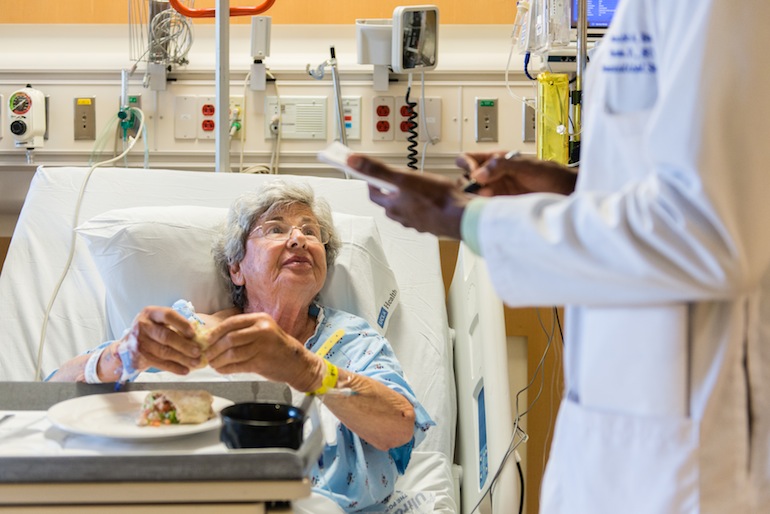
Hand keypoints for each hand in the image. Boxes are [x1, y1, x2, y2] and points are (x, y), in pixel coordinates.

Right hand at [117, 306, 202, 374]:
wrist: (131, 341)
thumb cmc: (153, 327)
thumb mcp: (161, 320)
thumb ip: (176, 323)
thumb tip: (199, 333)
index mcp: (151, 313)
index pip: (168, 315)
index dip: (182, 324)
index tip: (193, 333)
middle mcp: (143, 326)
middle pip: (165, 336)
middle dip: (184, 345)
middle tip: (198, 351)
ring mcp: (140, 342)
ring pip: (163, 352)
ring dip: (181, 358)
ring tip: (195, 362)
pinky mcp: (140, 356)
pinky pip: (159, 363)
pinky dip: (174, 368)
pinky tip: (185, 370)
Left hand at [204, 312, 321, 391]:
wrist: (296, 363)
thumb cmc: (276, 347)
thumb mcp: (263, 331)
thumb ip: (243, 331)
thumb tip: (214, 338)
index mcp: (260, 319)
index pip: (231, 323)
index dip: (215, 332)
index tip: (206, 340)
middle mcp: (262, 330)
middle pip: (229, 338)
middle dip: (214, 348)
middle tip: (206, 355)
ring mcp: (262, 346)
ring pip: (232, 353)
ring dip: (218, 360)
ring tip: (212, 364)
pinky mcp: (261, 362)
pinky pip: (237, 366)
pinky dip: (226, 368)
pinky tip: (221, 370)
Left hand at [347, 154, 469, 238]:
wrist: (461, 217)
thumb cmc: (436, 199)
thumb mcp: (403, 177)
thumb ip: (377, 169)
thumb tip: (353, 161)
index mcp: (392, 206)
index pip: (373, 193)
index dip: (372, 180)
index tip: (373, 173)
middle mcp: (401, 216)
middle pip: (389, 200)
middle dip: (391, 188)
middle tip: (398, 176)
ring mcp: (416, 221)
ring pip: (406, 207)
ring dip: (407, 196)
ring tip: (417, 185)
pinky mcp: (429, 224)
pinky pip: (421, 212)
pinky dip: (423, 204)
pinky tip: (432, 197)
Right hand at [457, 151, 577, 196]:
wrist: (567, 194)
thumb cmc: (552, 175)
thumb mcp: (526, 166)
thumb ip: (502, 166)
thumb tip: (479, 173)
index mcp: (497, 160)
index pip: (470, 158)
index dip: (467, 163)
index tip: (473, 172)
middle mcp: (494, 175)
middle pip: (467, 178)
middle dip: (468, 184)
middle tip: (478, 189)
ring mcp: (496, 191)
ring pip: (473, 194)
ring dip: (474, 197)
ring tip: (485, 199)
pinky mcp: (500, 206)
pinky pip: (483, 207)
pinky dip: (481, 208)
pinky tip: (487, 207)